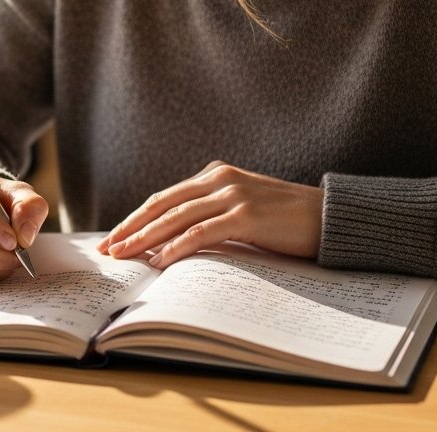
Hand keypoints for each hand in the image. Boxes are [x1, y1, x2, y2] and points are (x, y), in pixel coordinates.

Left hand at [97, 161, 322, 267]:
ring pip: (176, 217)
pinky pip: (202, 232)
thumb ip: (213, 213)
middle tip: (107, 248)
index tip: (114, 237)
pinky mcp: (246, 216)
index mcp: (216, 175)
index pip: (165, 198)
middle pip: (162, 204)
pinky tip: (159, 260)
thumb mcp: (244, 208)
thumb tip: (174, 241)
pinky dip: (176, 246)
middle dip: (131, 227)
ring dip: (145, 238)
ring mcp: (233, 195)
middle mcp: (220, 179)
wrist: (329, 217)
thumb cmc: (286, 220)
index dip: (136, 218)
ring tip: (124, 255)